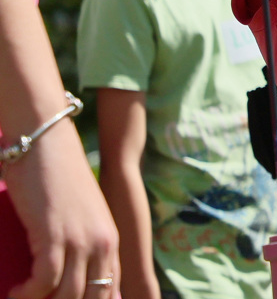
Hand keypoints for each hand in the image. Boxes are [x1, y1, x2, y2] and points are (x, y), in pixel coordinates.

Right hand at [4, 120, 119, 298]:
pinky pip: (44, 281)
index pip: (109, 290)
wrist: (47, 144)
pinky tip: (14, 293)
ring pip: (68, 295)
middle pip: (91, 297)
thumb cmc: (56, 178)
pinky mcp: (56, 236)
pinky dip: (27, 294)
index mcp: (110, 240)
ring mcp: (81, 240)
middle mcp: (102, 243)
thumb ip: (82, 242)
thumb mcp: (79, 216)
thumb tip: (65, 275)